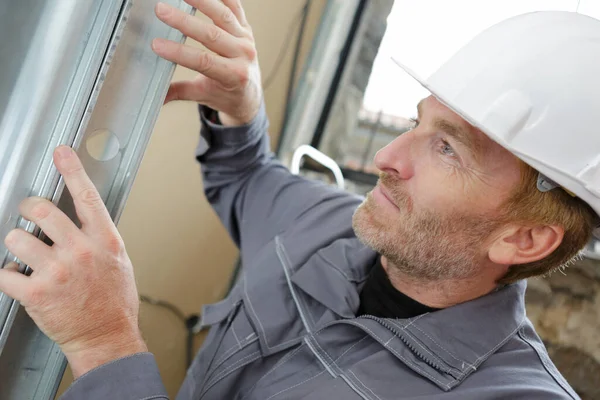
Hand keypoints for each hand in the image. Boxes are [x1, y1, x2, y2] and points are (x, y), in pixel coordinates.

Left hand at [0, 146, 145, 377]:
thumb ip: (99, 237)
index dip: (73, 170)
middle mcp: (81, 251)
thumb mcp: (118, 261)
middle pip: (42, 211)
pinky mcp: (37, 293)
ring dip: (17, 244)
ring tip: (27, 256)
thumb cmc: (114, 300)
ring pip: (16, 238)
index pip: (87, 197)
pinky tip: (21, 278)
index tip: (62, 153)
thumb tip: (80, 219)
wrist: (106, 336)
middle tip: (29, 215)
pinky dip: (8, 274)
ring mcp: (58, 271)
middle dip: (29, 209)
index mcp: (104, 240)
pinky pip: (4, 272)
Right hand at [152, 0, 261, 125]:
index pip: (203, 61)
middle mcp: (243, 55)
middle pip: (212, 35)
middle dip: (184, 22)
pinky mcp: (246, 27)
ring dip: (201, 1)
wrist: (249, 94)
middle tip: (161, 11)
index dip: (180, 53)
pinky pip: (235, 6)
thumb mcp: (202, 95)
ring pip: (224, 15)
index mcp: (233, 75)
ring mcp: (246, 39)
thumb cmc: (226, 95)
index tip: (157, 45)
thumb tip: (156, 97)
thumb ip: (179, 93)